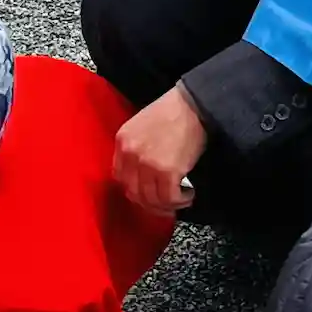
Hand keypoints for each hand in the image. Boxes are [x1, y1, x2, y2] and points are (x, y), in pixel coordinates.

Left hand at [113, 86, 206, 214]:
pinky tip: (188, 195)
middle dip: (150, 203)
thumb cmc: (171, 112)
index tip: (147, 192)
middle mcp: (130, 154)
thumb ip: (135, 148)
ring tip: (180, 200)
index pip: (119, 176)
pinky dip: (179, 202)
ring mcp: (147, 164)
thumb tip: (143, 174)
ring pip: (151, 199)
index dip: (134, 189)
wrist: (192, 106)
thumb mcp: (140, 126)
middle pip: (133, 192)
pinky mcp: (167, 172)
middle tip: (165, 203)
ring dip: (166, 205)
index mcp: (122, 141)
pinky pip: (168, 198)